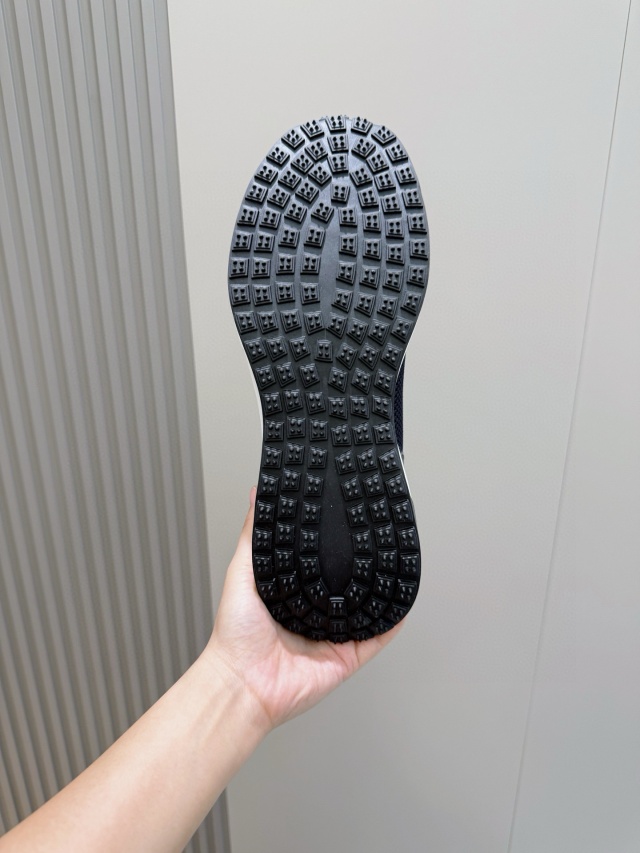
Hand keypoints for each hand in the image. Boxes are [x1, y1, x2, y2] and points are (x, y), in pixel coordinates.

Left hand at [206, 487, 403, 730]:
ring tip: (394, 563)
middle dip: (359, 563)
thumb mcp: (241, 572)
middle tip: (375, 537)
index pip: (318, 561)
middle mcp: (314, 610)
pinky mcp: (348, 656)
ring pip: (365, 607)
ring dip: (379, 589)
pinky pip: (377, 636)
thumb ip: (253, 536)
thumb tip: (257, 494)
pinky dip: (392, 621)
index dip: (331, 542)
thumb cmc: (236, 634)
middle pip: (344, 582)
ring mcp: (333, 634)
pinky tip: (402, 602)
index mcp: (292, 591)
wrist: (243, 683)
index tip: (344, 517)